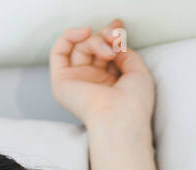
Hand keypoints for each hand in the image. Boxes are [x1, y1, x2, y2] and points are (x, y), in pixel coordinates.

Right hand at [49, 19, 154, 134]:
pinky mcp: (61, 82)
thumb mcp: (137, 71)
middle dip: (105, 36)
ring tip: (109, 50)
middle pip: (92, 47)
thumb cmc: (134, 102)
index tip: (119, 26)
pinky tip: (85, 32)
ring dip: (96, 41)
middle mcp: (93, 82)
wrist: (120, 117)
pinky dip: (69, 36)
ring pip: (80, 48)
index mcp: (110, 83)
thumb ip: (125, 53)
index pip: (105, 52)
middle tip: (116, 39)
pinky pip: (58, 52)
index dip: (110, 36)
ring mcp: (77, 82)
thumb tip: (114, 43)